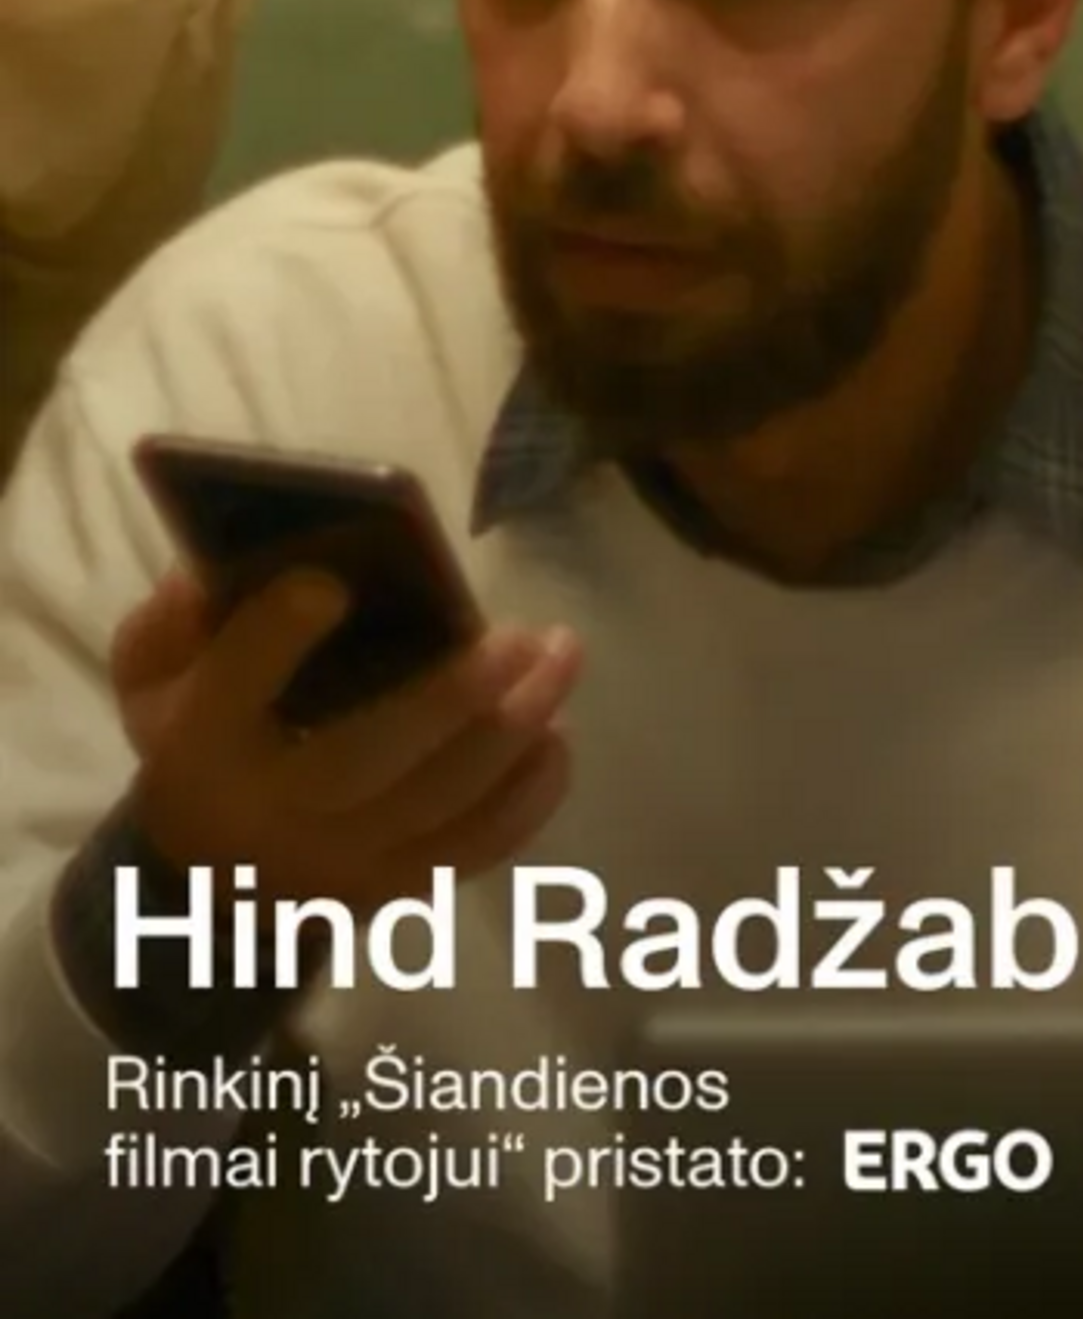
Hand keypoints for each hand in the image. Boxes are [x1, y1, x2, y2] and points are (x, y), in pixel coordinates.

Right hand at [112, 568, 582, 912]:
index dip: (275, 638)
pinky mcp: (393, 890)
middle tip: (523, 636)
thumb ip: (176, 617)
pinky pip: (473, 850)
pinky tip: (557, 738)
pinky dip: (527, 797)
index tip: (332, 581)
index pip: (231, 692)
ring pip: (438, 803)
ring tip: (561, 658)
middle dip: (452, 695)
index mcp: (201, 745)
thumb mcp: (154, 672)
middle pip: (365, 758)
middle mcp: (270, 815)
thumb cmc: (196, 737)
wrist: (207, 880)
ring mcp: (339, 864)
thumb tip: (232, 559)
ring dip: (515, 729)